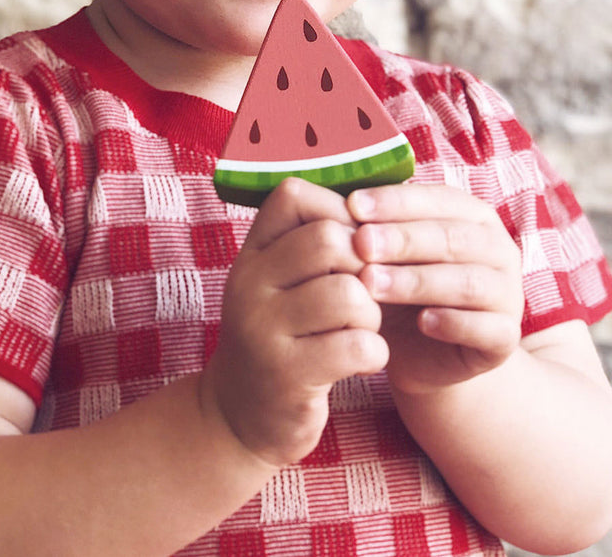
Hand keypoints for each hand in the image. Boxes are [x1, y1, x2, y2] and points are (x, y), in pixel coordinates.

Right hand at [205, 179, 388, 466]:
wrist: (237, 415)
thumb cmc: (277, 338)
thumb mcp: (276, 284)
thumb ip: (307, 243)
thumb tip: (369, 203)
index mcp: (250, 256)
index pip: (294, 196)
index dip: (338, 211)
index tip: (350, 247)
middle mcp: (248, 286)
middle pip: (330, 241)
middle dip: (363, 267)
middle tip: (361, 295)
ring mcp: (264, 331)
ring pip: (349, 294)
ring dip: (371, 315)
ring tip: (359, 330)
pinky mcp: (287, 375)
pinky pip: (358, 346)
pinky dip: (374, 353)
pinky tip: (359, 361)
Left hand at [348, 184, 523, 394]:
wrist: (424, 358)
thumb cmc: (396, 295)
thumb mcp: (379, 258)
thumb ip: (363, 227)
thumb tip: (313, 193)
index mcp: (471, 217)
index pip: (437, 199)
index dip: (395, 202)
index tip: (352, 205)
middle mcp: (497, 249)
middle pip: (452, 238)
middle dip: (403, 239)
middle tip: (359, 244)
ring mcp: (507, 294)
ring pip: (468, 282)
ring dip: (419, 281)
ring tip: (372, 284)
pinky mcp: (505, 338)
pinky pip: (487, 328)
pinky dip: (455, 323)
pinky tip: (422, 323)